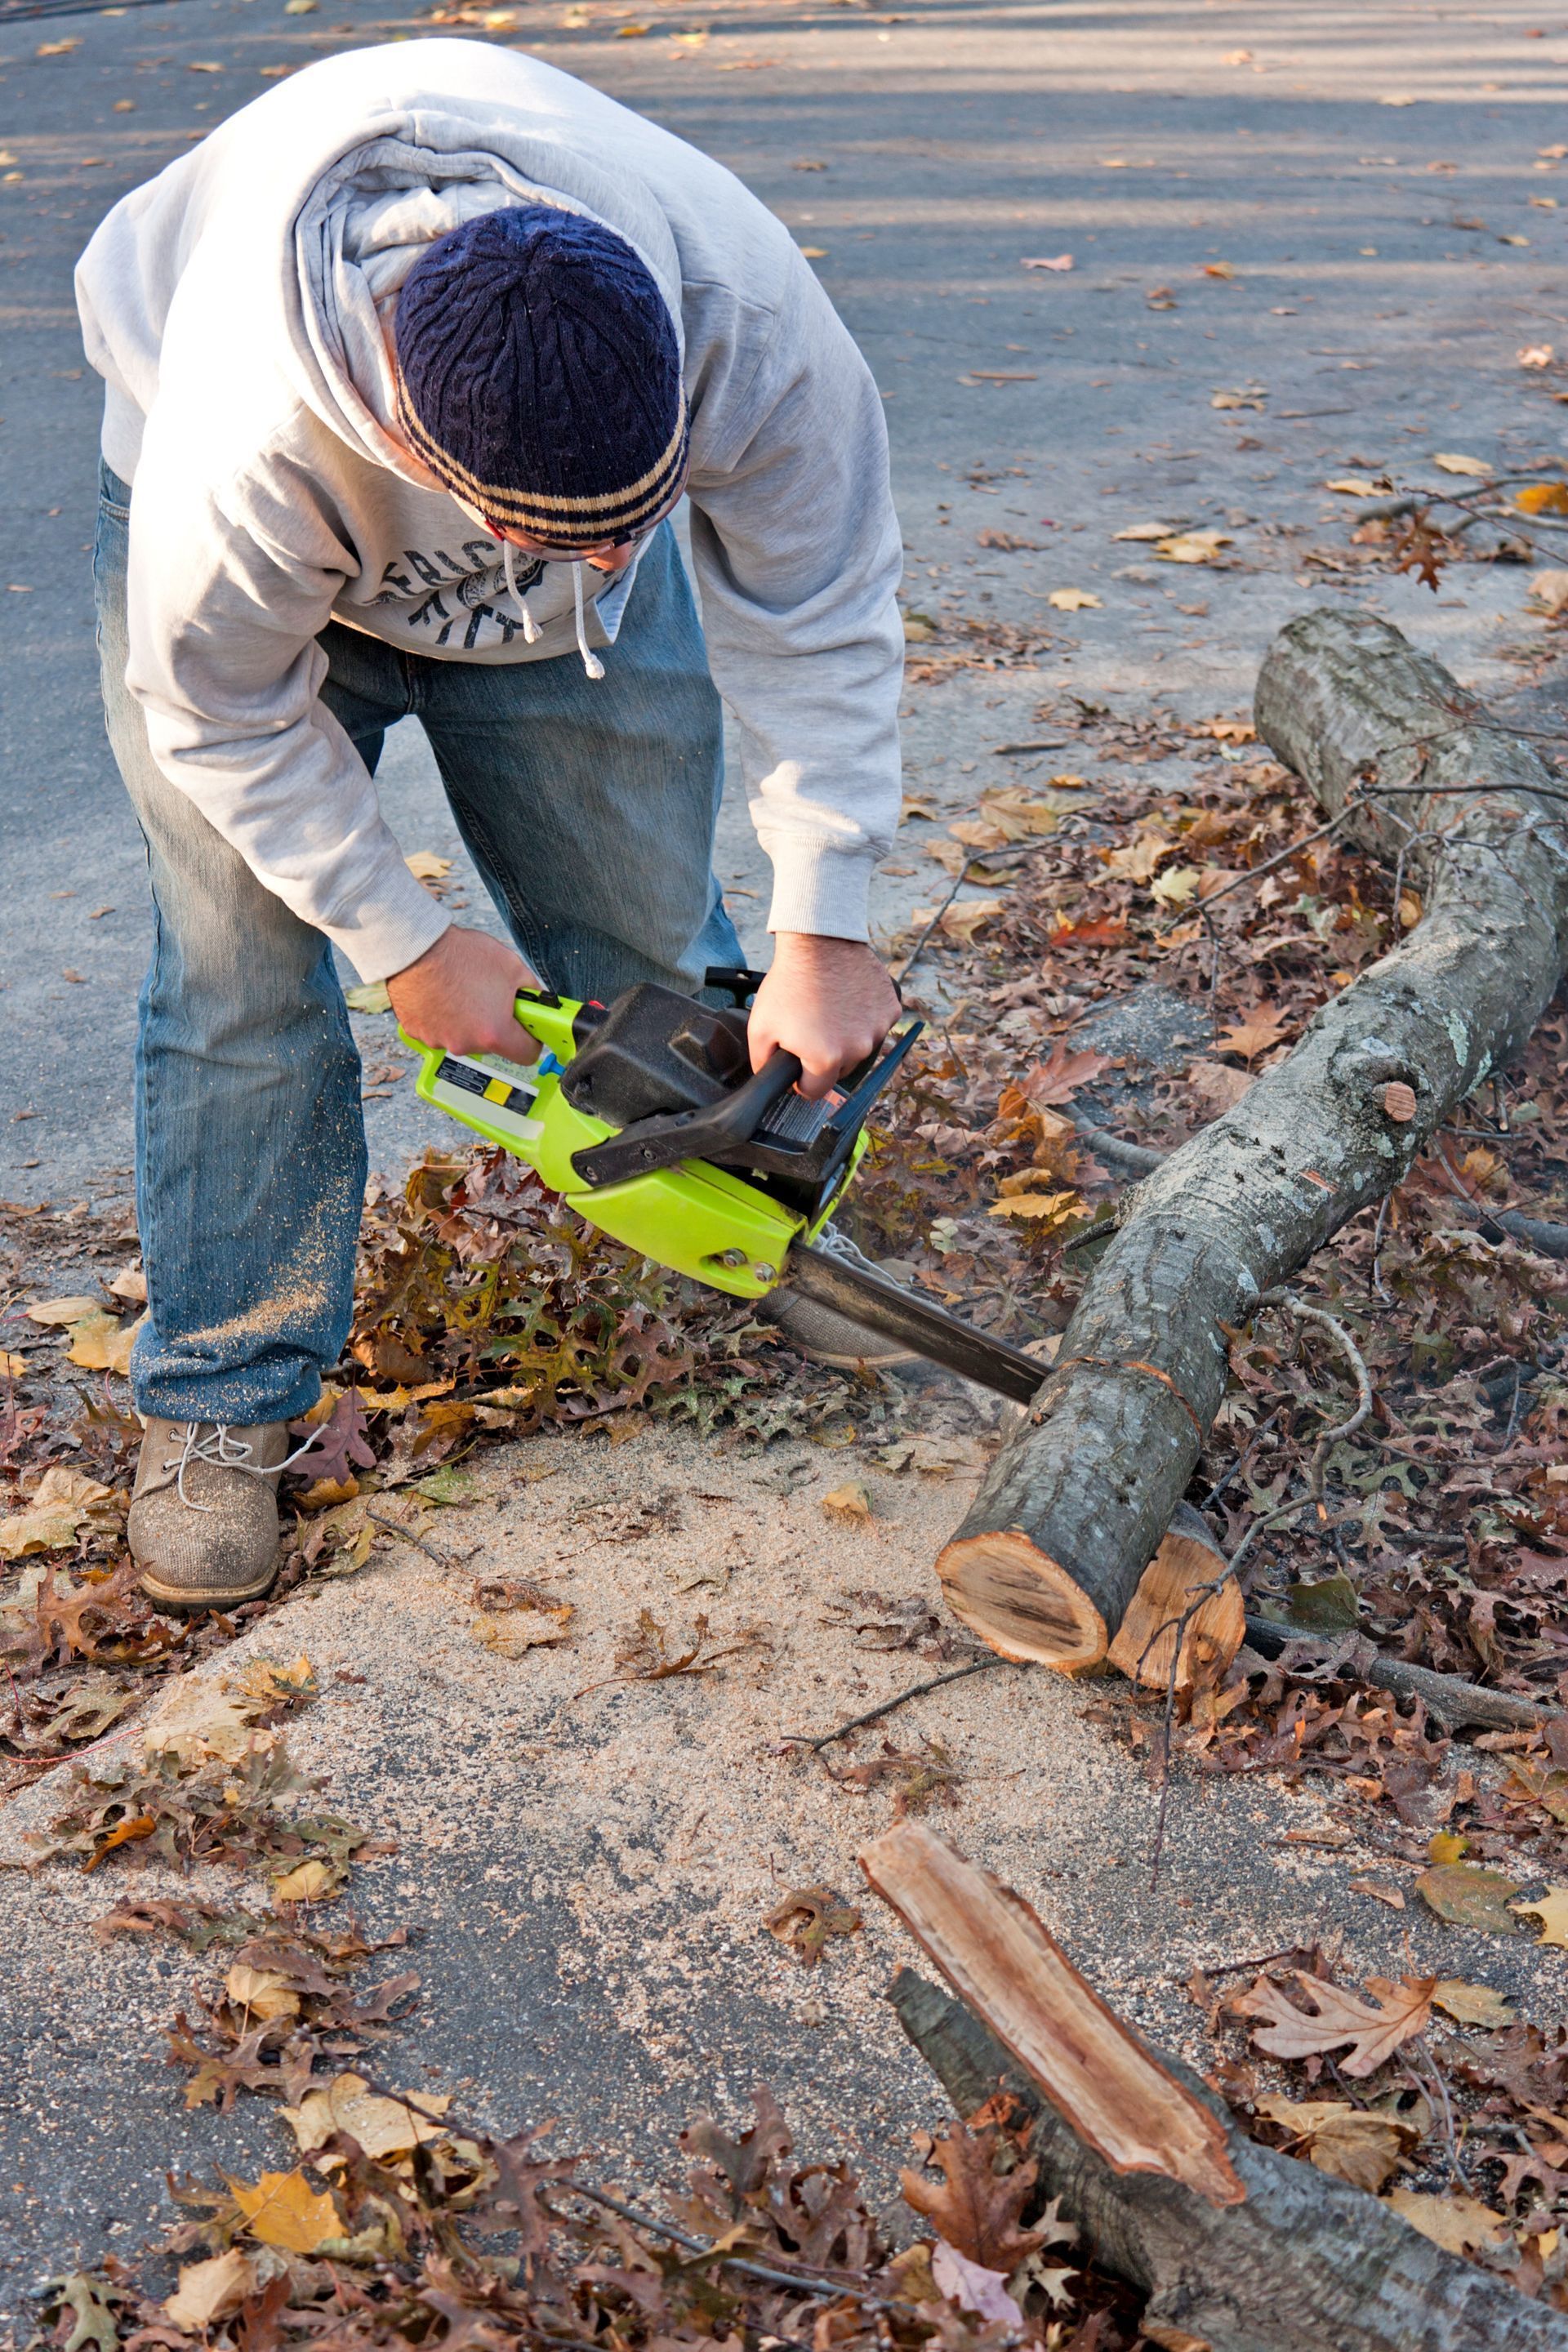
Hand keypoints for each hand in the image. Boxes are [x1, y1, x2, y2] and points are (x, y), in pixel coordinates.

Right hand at [386, 926, 541, 1060]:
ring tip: (463, 990)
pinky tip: (443, 994)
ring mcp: (439, 1041)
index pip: (526, 1055)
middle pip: (493, 1044)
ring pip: (464, 1037)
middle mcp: (466, 1044)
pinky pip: (439, 1029)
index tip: (527, 1027)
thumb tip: (535, 1002)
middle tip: (491, 997)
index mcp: (494, 1033)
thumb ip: (532, 991)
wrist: (417, 947)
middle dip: (496, 1024)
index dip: (531, 1039)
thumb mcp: (513, 967)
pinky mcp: (418, 1032)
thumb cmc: (461, 955)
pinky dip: (444, 1017)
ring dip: (468, 1021)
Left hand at [747, 933, 900, 1100]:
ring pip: (859, 1048)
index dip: (801, 1079)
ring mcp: (878, 1029)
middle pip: (840, 1070)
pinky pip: (875, 1025)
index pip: (815, 1091)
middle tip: (810, 1028)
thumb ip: (763, 1063)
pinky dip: (864, 1018)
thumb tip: (773, 1079)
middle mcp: (857, 1050)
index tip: (797, 1061)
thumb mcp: (759, 1027)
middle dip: (825, 1057)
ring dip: (846, 1037)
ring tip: (828, 1010)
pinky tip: (847, 999)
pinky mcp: (890, 1010)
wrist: (818, 942)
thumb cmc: (789, 983)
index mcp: (826, 1060)